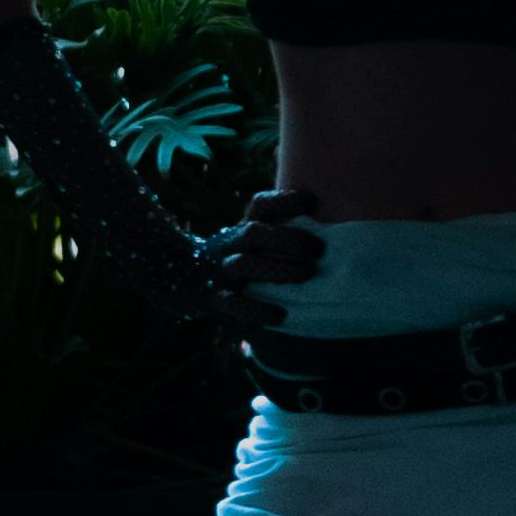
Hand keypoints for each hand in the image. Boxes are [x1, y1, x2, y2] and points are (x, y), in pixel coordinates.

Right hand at [195, 184, 331, 317]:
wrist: (183, 278)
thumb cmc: (239, 258)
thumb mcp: (253, 239)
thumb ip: (281, 232)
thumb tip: (333, 228)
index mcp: (242, 227)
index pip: (260, 205)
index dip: (284, 200)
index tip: (311, 201)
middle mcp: (230, 245)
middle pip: (256, 234)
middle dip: (289, 240)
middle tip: (319, 251)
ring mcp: (219, 271)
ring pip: (244, 265)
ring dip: (278, 270)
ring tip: (308, 276)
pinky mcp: (213, 298)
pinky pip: (232, 303)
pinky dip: (257, 310)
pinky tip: (281, 315)